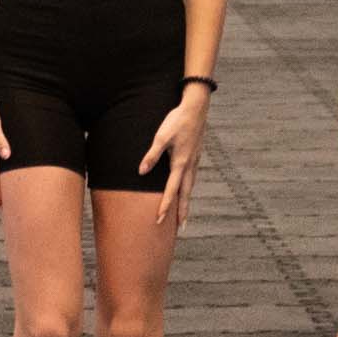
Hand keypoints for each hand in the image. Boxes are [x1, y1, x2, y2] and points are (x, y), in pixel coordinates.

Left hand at [139, 89, 210, 224]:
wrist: (196, 108)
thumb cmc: (177, 121)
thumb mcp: (161, 137)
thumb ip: (151, 155)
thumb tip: (141, 172)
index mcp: (181, 164)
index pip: (171, 190)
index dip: (165, 206)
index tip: (159, 220)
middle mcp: (190, 166)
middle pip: (185, 194)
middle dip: (182, 212)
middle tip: (180, 228)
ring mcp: (195, 161)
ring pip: (190, 187)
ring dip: (186, 202)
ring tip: (183, 215)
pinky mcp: (196, 156)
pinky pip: (192, 178)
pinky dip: (188, 189)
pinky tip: (186, 190)